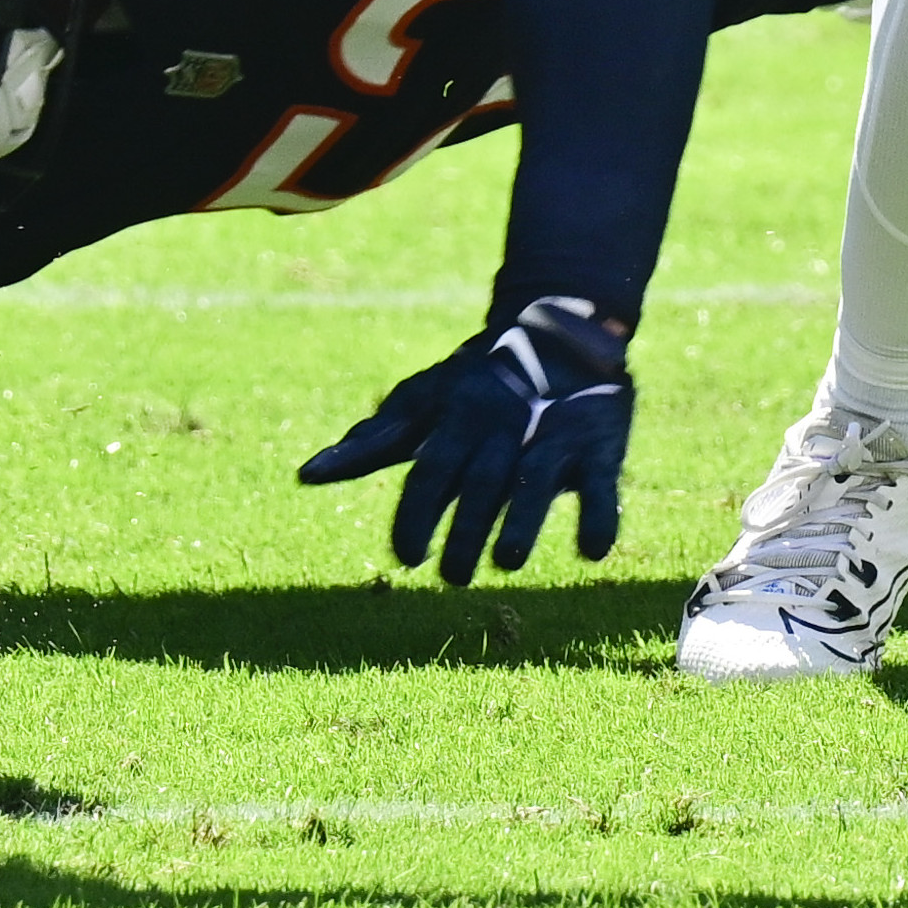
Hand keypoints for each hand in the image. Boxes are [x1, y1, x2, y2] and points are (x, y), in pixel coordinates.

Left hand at [295, 294, 631, 581]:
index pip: (429, 470)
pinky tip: (590, 551)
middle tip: (453, 577)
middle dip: (466, 529)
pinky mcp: (599, 443)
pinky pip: (602, 482)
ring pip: (536, 481)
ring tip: (507, 562)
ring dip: (523, 521)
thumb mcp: (422, 404)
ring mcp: (553, 434)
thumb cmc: (476, 384)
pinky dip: (599, 514)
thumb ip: (373, 442)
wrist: (562, 331)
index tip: (406, 557)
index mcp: (456, 417)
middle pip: (481, 482)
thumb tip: (306, 475)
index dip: (416, 513)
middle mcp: (503, 424)